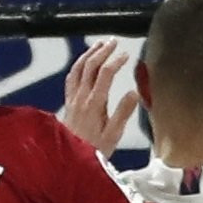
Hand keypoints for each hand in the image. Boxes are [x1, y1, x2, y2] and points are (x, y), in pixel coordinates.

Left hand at [59, 39, 137, 155]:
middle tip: (114, 42)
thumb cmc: (95, 150)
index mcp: (94, 103)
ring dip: (89, 54)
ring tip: (99, 45)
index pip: (105, 74)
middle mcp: (81, 97)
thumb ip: (123, 112)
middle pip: (90, 66)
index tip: (127, 55)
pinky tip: (83, 62)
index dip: (116, 62)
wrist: (68, 160)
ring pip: (78, 68)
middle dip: (102, 51)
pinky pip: (71, 77)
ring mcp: (72, 98)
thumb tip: (135, 92)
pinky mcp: (68, 101)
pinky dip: (78, 65)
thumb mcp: (114, 135)